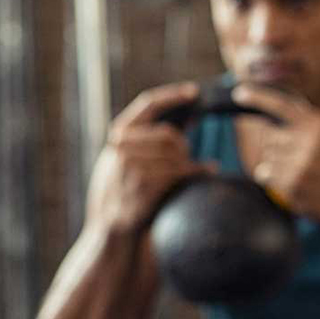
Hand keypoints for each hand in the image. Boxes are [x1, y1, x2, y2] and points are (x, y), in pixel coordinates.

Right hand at [86, 83, 212, 233]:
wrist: (110, 226)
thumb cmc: (124, 190)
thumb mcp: (125, 158)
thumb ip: (146, 139)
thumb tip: (186, 119)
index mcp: (118, 134)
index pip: (148, 104)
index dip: (173, 96)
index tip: (195, 92)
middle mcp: (122, 145)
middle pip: (170, 134)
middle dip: (184, 146)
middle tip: (189, 158)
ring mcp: (131, 163)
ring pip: (177, 153)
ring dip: (192, 162)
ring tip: (202, 168)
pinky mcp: (145, 181)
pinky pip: (182, 170)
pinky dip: (200, 170)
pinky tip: (209, 170)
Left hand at [232, 85, 319, 224]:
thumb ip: (306, 120)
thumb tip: (271, 107)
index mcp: (319, 125)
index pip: (283, 106)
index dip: (259, 98)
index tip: (239, 93)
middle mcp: (311, 141)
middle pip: (269, 136)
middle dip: (278, 147)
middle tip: (299, 159)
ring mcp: (301, 163)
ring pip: (266, 156)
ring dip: (276, 164)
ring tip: (298, 171)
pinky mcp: (291, 182)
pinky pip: (264, 173)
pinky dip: (273, 178)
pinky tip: (292, 182)